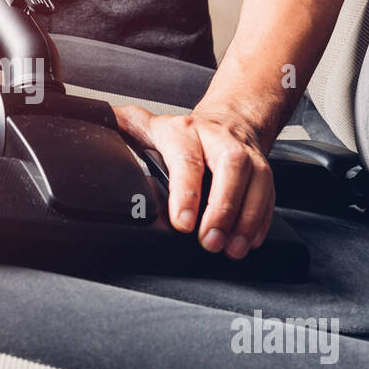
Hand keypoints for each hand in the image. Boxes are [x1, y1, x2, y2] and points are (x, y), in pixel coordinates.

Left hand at [113, 105, 274, 259]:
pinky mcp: (264, 172)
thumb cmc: (185, 134)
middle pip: (231, 167)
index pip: (187, 159)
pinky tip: (250, 240)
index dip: (187, 192)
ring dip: (247, 219)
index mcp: (185, 132)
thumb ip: (127, 128)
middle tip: (210, 241)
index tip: (183, 223)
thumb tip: (99, 124)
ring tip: (232, 248)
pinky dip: (262, 220)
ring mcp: (247, 155)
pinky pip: (269, 195)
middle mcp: (220, 140)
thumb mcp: (151, 127)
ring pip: (257, 181)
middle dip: (223, 208)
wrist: (229, 120)